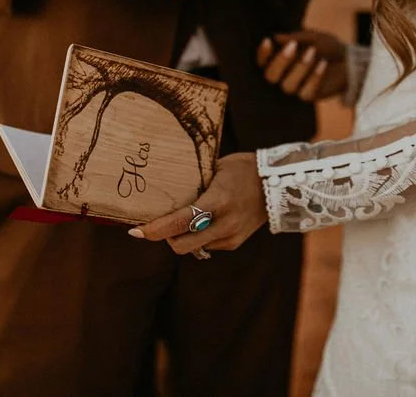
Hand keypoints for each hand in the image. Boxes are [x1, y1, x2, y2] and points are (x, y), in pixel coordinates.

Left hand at [130, 153, 266, 253]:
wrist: (278, 183)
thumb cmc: (243, 169)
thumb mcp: (216, 169)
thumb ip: (194, 184)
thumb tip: (164, 190)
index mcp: (219, 200)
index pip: (180, 221)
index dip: (155, 229)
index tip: (136, 231)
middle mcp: (225, 223)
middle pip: (182, 244)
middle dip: (164, 238)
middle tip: (154, 226)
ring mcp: (231, 236)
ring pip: (192, 247)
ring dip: (181, 237)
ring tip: (180, 219)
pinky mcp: (234, 243)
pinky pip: (206, 245)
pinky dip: (197, 235)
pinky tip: (201, 221)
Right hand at [258, 31, 347, 101]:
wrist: (351, 61)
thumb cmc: (328, 47)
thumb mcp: (314, 37)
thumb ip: (296, 38)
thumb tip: (276, 37)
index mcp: (281, 60)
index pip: (263, 61)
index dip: (262, 54)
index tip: (269, 40)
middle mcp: (284, 76)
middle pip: (270, 76)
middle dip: (279, 61)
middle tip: (292, 46)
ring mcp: (296, 87)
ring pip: (287, 86)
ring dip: (299, 68)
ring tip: (313, 52)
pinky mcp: (310, 96)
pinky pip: (306, 93)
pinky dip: (314, 78)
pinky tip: (323, 64)